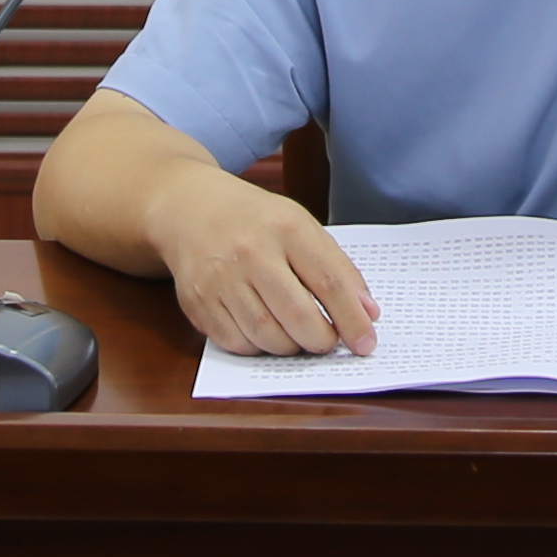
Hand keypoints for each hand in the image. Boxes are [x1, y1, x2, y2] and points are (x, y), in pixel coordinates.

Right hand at [145, 164, 375, 358]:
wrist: (190, 208)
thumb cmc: (255, 221)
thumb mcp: (300, 226)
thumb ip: (336, 267)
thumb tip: (367, 313)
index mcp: (286, 227)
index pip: (329, 282)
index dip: (352, 319)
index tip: (366, 342)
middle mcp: (251, 252)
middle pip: (297, 316)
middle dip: (321, 340)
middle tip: (329, 343)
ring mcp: (221, 279)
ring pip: (267, 336)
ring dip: (291, 347)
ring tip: (298, 336)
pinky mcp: (198, 302)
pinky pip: (237, 343)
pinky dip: (258, 347)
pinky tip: (265, 332)